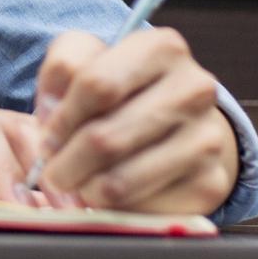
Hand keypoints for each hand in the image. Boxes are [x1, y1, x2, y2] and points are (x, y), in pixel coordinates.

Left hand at [31, 29, 237, 215]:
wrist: (180, 126)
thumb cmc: (122, 91)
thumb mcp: (87, 61)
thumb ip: (61, 70)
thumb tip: (49, 115)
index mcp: (163, 48)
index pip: (95, 86)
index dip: (60, 118)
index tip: (48, 136)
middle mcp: (195, 89)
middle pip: (104, 139)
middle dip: (64, 163)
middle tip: (52, 173)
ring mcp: (208, 138)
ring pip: (119, 181)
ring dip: (83, 189)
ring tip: (76, 184)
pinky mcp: (209, 183)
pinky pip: (140, 209)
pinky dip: (114, 209)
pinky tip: (109, 195)